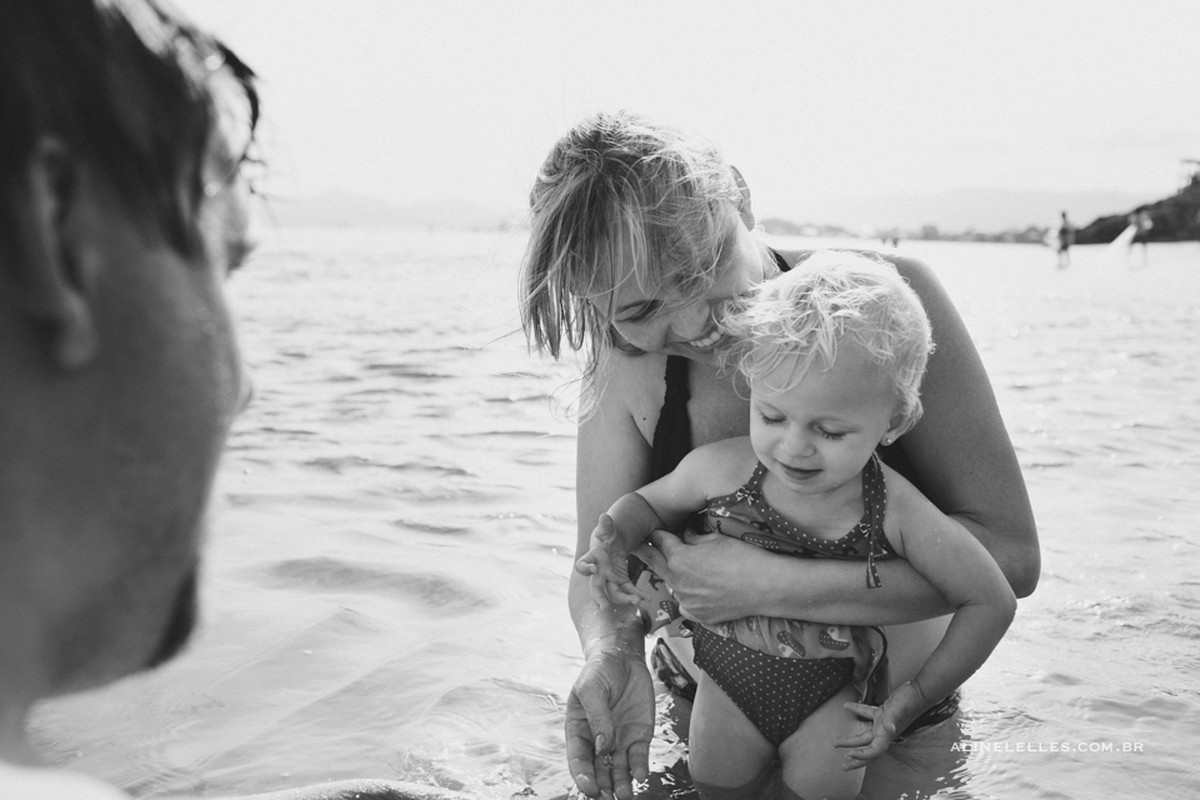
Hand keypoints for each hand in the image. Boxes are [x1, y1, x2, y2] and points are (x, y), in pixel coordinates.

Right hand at [565, 648, 653, 799]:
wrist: (623, 657)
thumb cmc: (600, 670)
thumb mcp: (592, 688)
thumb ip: (597, 716)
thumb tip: (602, 746)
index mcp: (579, 729)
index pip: (578, 758)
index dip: (582, 774)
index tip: (589, 788)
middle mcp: (598, 740)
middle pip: (598, 769)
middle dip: (602, 786)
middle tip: (608, 798)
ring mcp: (619, 740)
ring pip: (619, 769)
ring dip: (621, 784)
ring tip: (625, 795)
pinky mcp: (639, 736)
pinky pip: (639, 757)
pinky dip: (639, 769)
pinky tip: (640, 776)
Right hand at [576, 514, 641, 607]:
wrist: (616, 540)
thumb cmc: (608, 534)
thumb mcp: (608, 528)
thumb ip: (606, 524)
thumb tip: (604, 516)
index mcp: (593, 557)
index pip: (582, 565)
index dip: (585, 569)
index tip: (593, 569)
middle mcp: (599, 571)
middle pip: (596, 587)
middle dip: (600, 597)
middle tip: (604, 607)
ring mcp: (609, 578)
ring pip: (614, 593)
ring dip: (625, 599)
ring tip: (638, 600)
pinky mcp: (621, 581)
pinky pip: (628, 590)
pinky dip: (637, 594)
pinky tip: (647, 598)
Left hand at [633, 529, 772, 623]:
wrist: (764, 587)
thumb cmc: (742, 558)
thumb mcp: (716, 539)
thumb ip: (694, 538)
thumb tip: (686, 536)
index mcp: (678, 559)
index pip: (660, 542)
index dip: (657, 535)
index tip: (655, 533)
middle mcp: (676, 581)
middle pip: (655, 564)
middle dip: (650, 554)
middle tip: (644, 548)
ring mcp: (686, 601)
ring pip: (671, 585)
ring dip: (673, 576)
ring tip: (685, 569)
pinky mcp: (697, 615)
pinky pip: (684, 604)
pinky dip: (687, 596)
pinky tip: (698, 590)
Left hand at [835, 680, 927, 769]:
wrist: (919, 692)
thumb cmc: (909, 702)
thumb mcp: (898, 711)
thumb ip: (892, 720)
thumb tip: (890, 729)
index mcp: (886, 735)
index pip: (872, 751)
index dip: (861, 756)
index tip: (848, 754)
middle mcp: (884, 733)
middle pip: (867, 750)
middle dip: (855, 759)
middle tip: (843, 765)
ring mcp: (883, 724)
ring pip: (864, 735)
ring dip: (851, 739)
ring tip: (838, 742)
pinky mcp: (883, 713)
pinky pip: (866, 714)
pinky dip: (856, 710)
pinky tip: (846, 706)